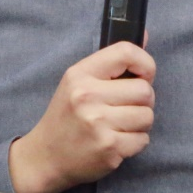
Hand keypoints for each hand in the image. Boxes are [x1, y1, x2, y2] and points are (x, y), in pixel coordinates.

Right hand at [9, 41, 155, 192]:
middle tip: (125, 107)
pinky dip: (135, 142)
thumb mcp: (79, 82)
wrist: (45, 157)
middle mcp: (88, 96)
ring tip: (119, 125)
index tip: (144, 75)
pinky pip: (143, 139)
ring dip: (139, 123)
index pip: (126, 53)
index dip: (145, 63)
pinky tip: (116, 141)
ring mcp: (98, 124)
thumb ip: (112, 61)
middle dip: (142, 101)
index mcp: (81, 74)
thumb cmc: (66, 116)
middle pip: (145, 91)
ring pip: (147, 116)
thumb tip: (145, 35)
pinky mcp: (108, 148)